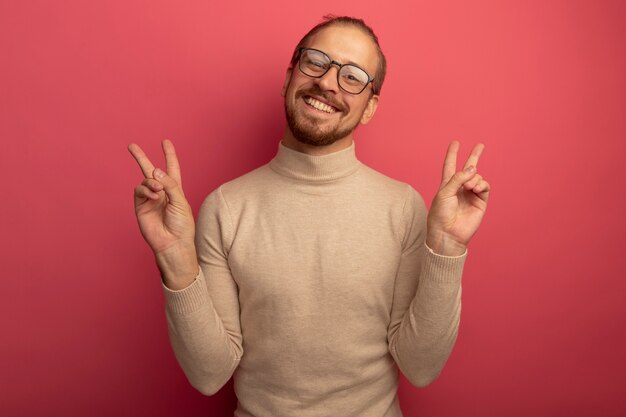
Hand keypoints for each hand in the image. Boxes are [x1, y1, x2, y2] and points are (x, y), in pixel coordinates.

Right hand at [128, 140, 197, 287]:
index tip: (165, 141)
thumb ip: (170, 184)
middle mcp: (161, 192)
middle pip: (150, 170)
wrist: (172, 243)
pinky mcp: (140, 206)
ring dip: (152, 181)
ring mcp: (149, 198)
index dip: (169, 155)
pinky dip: (146, 190)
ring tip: (158, 191)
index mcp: (175, 189)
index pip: (172, 168)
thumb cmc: (182, 225)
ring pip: (145, 180)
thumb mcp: (181, 201)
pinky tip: (154, 196)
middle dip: (141, 157)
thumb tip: (156, 170)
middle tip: (131, 145)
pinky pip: (139, 190)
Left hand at [426, 141, 490, 255]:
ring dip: (473, 178)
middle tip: (480, 145)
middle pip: (468, 168)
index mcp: (447, 184)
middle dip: (474, 156)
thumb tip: (473, 168)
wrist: (448, 233)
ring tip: (469, 187)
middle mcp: (460, 188)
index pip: (450, 165)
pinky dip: (481, 184)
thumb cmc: (441, 214)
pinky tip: (475, 188)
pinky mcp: (480, 201)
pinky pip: (484, 186)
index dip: (452, 154)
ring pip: (477, 177)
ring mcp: (471, 194)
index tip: (455, 142)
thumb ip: (458, 178)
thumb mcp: (444, 192)